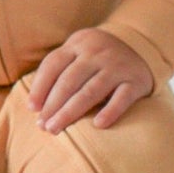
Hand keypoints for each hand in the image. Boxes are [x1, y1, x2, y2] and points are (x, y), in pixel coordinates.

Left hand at [26, 27, 153, 133]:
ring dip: (70, 112)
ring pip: (90, 91)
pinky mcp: (136, 81)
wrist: (141, 45)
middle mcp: (96, 53)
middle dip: (52, 105)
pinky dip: (110, 111)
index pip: (53, 65)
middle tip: (43, 125)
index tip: (32, 109)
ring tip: (56, 128)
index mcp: (77, 44)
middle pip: (69, 81)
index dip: (40, 87)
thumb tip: (35, 104)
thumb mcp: (78, 52)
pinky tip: (97, 125)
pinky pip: (122, 99)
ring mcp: (117, 66)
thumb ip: (59, 70)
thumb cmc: (97, 57)